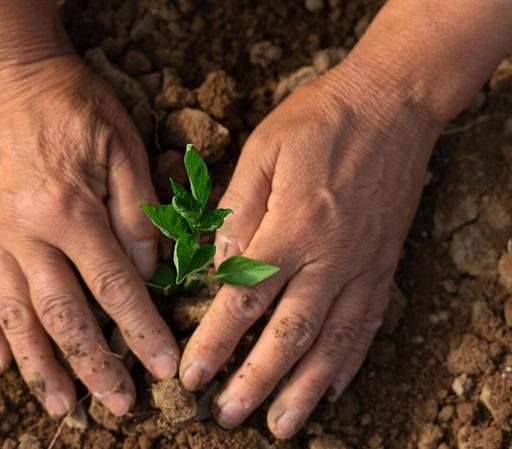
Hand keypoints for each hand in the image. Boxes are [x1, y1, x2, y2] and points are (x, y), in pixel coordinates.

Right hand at [0, 56, 179, 416]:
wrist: (14, 79)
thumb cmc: (77, 109)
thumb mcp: (125, 150)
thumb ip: (138, 216)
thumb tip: (146, 275)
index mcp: (70, 212)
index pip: (115, 290)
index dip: (142, 334)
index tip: (162, 369)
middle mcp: (24, 234)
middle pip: (63, 317)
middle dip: (94, 366)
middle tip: (118, 404)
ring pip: (14, 318)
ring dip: (39, 367)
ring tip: (61, 406)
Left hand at [179, 65, 442, 436]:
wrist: (390, 105)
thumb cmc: (318, 121)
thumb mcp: (264, 151)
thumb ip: (238, 211)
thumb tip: (219, 266)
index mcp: (292, 227)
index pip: (245, 299)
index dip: (216, 342)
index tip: (193, 376)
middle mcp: (330, 257)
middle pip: (289, 333)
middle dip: (256, 381)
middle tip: (229, 416)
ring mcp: (362, 266)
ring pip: (332, 341)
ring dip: (304, 389)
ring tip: (282, 425)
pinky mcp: (384, 265)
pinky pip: (368, 323)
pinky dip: (350, 361)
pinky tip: (332, 389)